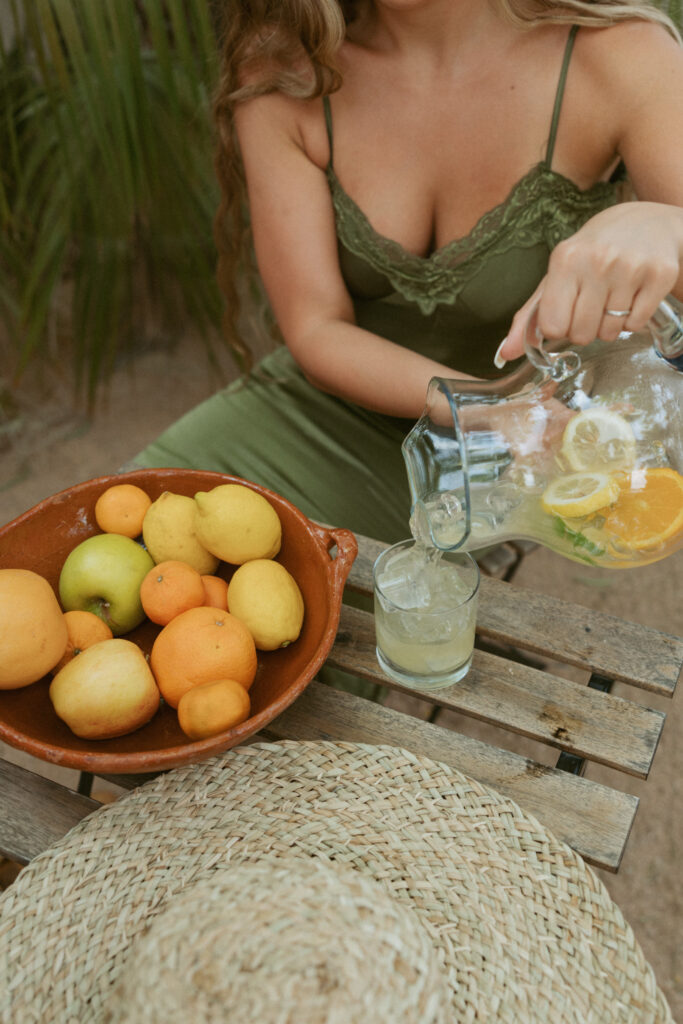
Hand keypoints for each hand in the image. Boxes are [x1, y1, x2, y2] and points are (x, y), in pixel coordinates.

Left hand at [497, 201, 682, 362]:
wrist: (645, 222)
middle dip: (585, 329)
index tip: (566, 313)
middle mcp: (598, 261)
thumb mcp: (557, 276)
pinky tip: (632, 296)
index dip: (559, 327)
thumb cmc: (593, 254)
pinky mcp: (660, 275)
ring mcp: (631, 267)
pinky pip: (636, 324)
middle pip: (581, 335)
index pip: (553, 325)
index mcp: (566, 259)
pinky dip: (632, 319)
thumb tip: (505, 353)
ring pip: (610, 333)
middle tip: (592, 305)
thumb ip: (529, 315)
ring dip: (609, 325)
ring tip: (613, 297)